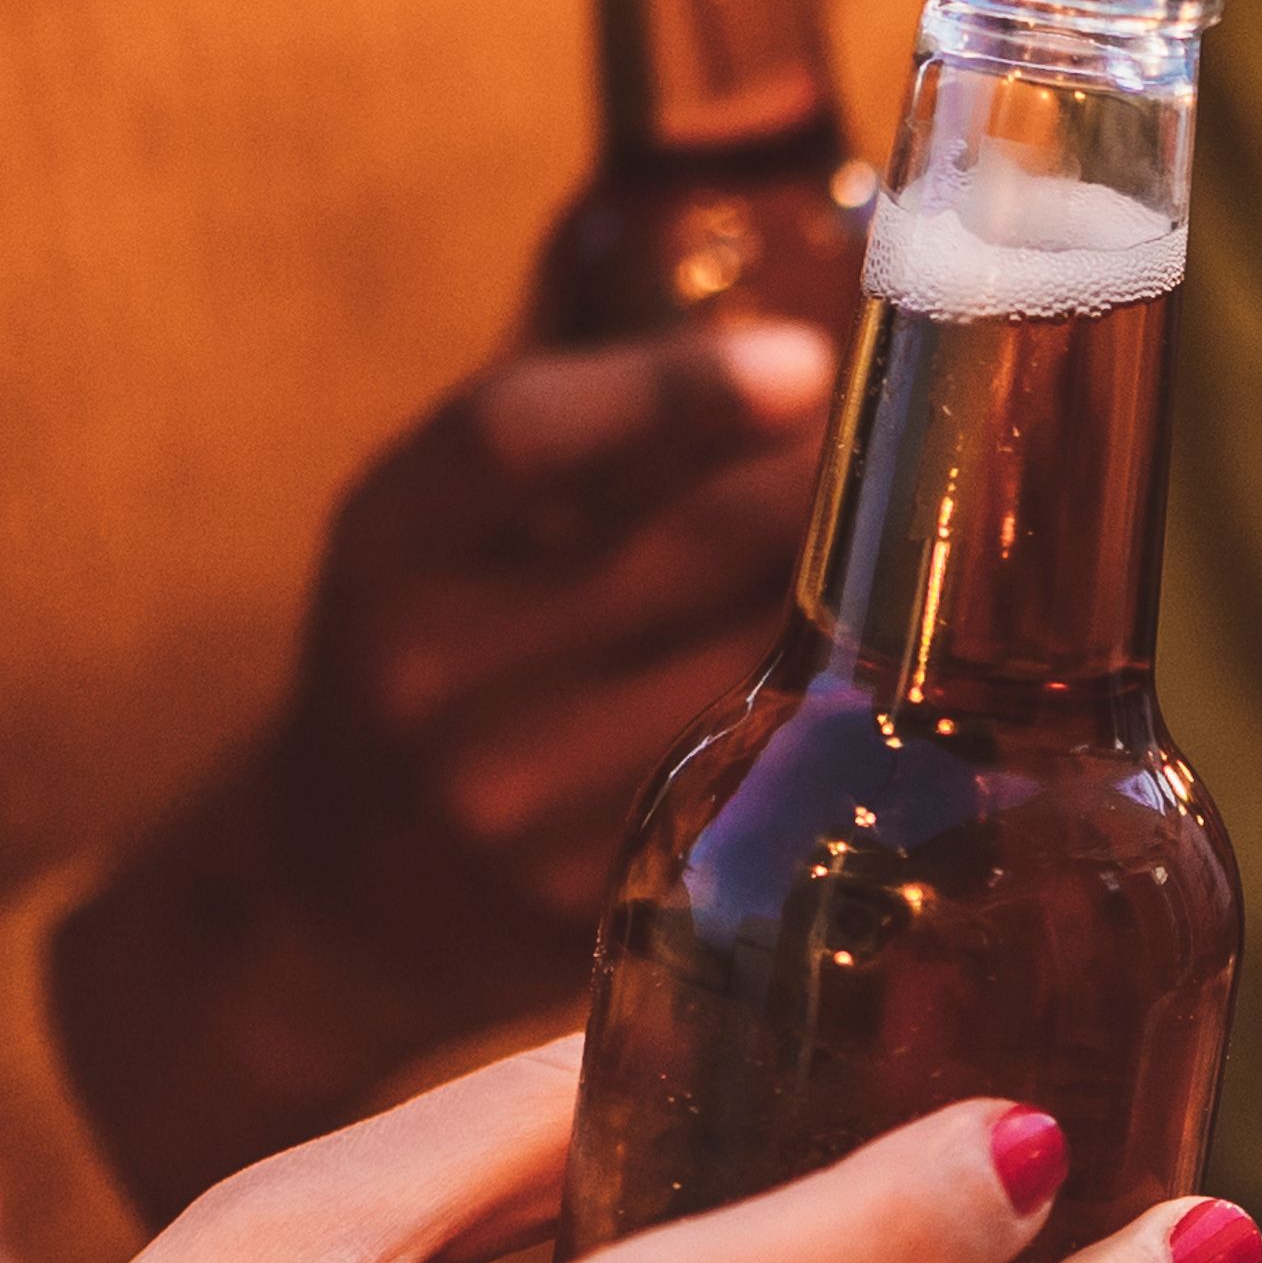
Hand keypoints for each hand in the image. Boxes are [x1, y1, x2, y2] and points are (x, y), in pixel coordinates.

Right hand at [49, 319, 844, 1190]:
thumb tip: (806, 354)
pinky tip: (898, 676)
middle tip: (928, 436)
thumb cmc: (423, 660)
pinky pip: (768, 781)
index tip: (807, 359)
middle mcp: (434, 683)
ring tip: (933, 545)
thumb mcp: (434, 533)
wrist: (328, 908)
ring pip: (758, 665)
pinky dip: (849, 716)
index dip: (675, 386)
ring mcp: (520, 810)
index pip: (518, 436)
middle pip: (693, 545)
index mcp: (386, 552)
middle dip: (833, 479)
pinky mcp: (606, 906)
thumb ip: (578, 440)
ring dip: (871, 596)